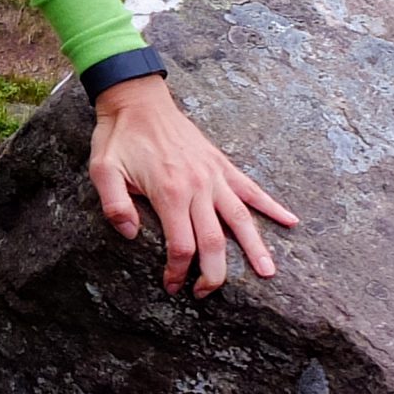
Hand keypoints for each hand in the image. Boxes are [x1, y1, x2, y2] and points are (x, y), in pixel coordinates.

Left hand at [87, 74, 296, 295]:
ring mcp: (213, 175)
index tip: (172, 286)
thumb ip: (114, 204)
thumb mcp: (103, 170)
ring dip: (255, 248)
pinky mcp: (221, 164)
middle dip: (214, 274)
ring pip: (241, 219)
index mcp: (169, 192)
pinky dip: (271, 205)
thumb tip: (131, 235)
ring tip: (268, 273)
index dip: (178, 271)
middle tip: (206, 294)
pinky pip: (250, 189)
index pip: (182, 245)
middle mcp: (198, 186)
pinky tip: (290, 220)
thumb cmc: (119, 137)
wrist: (138, 100)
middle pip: (214, 240)